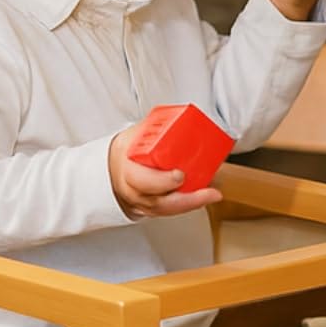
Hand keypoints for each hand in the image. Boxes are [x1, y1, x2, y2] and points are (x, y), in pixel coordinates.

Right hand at [108, 124, 223, 219]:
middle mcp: (133, 190)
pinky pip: (170, 211)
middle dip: (184, 199)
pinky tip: (204, 198)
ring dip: (192, 203)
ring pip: (166, 210)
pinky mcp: (151, 209)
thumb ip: (155, 127)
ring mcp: (141, 202)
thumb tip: (181, 115)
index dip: (161, 181)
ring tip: (212, 194)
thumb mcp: (135, 135)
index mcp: (127, 168)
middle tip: (207, 191)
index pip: (141, 179)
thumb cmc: (127, 150)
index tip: (179, 175)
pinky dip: (188, 205)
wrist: (113, 166)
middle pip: (157, 202)